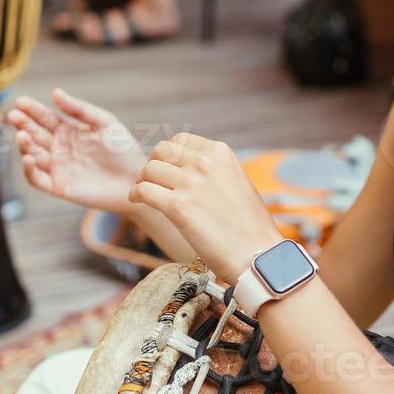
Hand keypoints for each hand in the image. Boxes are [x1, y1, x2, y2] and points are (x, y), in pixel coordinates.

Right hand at [7, 89, 146, 214]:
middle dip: (22, 125)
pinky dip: (29, 170)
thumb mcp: (103, 122)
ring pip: (32, 154)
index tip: (20, 101)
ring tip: (22, 135)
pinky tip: (29, 158)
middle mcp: (59, 148)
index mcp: (69, 131)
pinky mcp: (59, 187)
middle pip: (34, 134)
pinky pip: (37, 179)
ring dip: (24, 145)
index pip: (44, 118)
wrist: (135, 179)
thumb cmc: (122, 149)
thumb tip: (55, 93)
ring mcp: (58, 167)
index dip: (31, 110)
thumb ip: (79, 109)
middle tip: (14, 116)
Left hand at [129, 133, 281, 283]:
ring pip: (149, 170)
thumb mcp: (237, 182)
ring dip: (142, 181)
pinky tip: (138, 201)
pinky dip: (135, 195)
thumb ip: (213, 171)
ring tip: (144, 193)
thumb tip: (187, 170)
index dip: (168, 154)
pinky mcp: (178, 207)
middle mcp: (205, 163)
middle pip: (161, 151)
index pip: (180, 140)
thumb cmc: (250, 225)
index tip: (166, 168)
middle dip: (153, 165)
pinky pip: (143, 190)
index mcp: (220, 153)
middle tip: (152, 181)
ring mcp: (190, 184)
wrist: (258, 254)